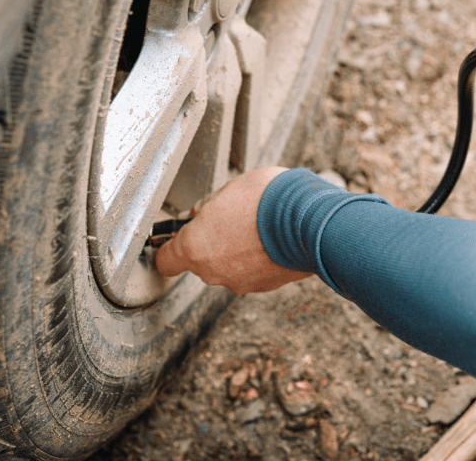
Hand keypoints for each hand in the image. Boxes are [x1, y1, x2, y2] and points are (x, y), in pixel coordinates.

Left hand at [155, 167, 312, 292]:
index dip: (170, 246)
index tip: (177, 237)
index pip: (165, 260)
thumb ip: (206, 207)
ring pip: (229, 267)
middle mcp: (213, 271)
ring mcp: (241, 281)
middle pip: (200, 261)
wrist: (310, 220)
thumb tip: (198, 215)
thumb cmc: (266, 199)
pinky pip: (254, 271)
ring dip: (238, 250)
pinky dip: (260, 257)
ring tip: (258, 225)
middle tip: (230, 217)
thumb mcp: (227, 189)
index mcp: (195, 247)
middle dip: (212, 241)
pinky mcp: (266, 285)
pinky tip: (273, 238)